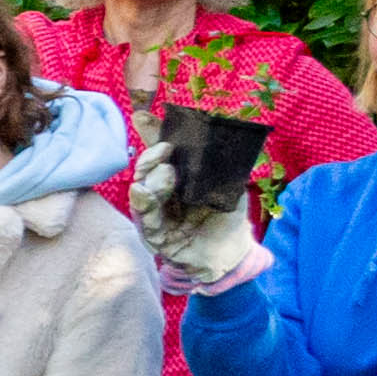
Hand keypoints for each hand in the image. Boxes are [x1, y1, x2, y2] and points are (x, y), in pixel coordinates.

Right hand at [127, 140, 268, 290]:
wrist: (234, 252)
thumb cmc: (226, 214)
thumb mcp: (222, 180)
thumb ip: (210, 158)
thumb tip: (210, 128)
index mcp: (172, 178)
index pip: (157, 155)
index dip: (151, 139)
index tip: (149, 123)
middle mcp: (159, 195)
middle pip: (145, 173)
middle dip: (150, 160)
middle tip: (164, 151)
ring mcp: (155, 216)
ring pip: (142, 196)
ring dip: (149, 181)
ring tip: (164, 173)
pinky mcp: (157, 238)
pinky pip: (146, 222)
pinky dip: (143, 206)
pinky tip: (142, 192)